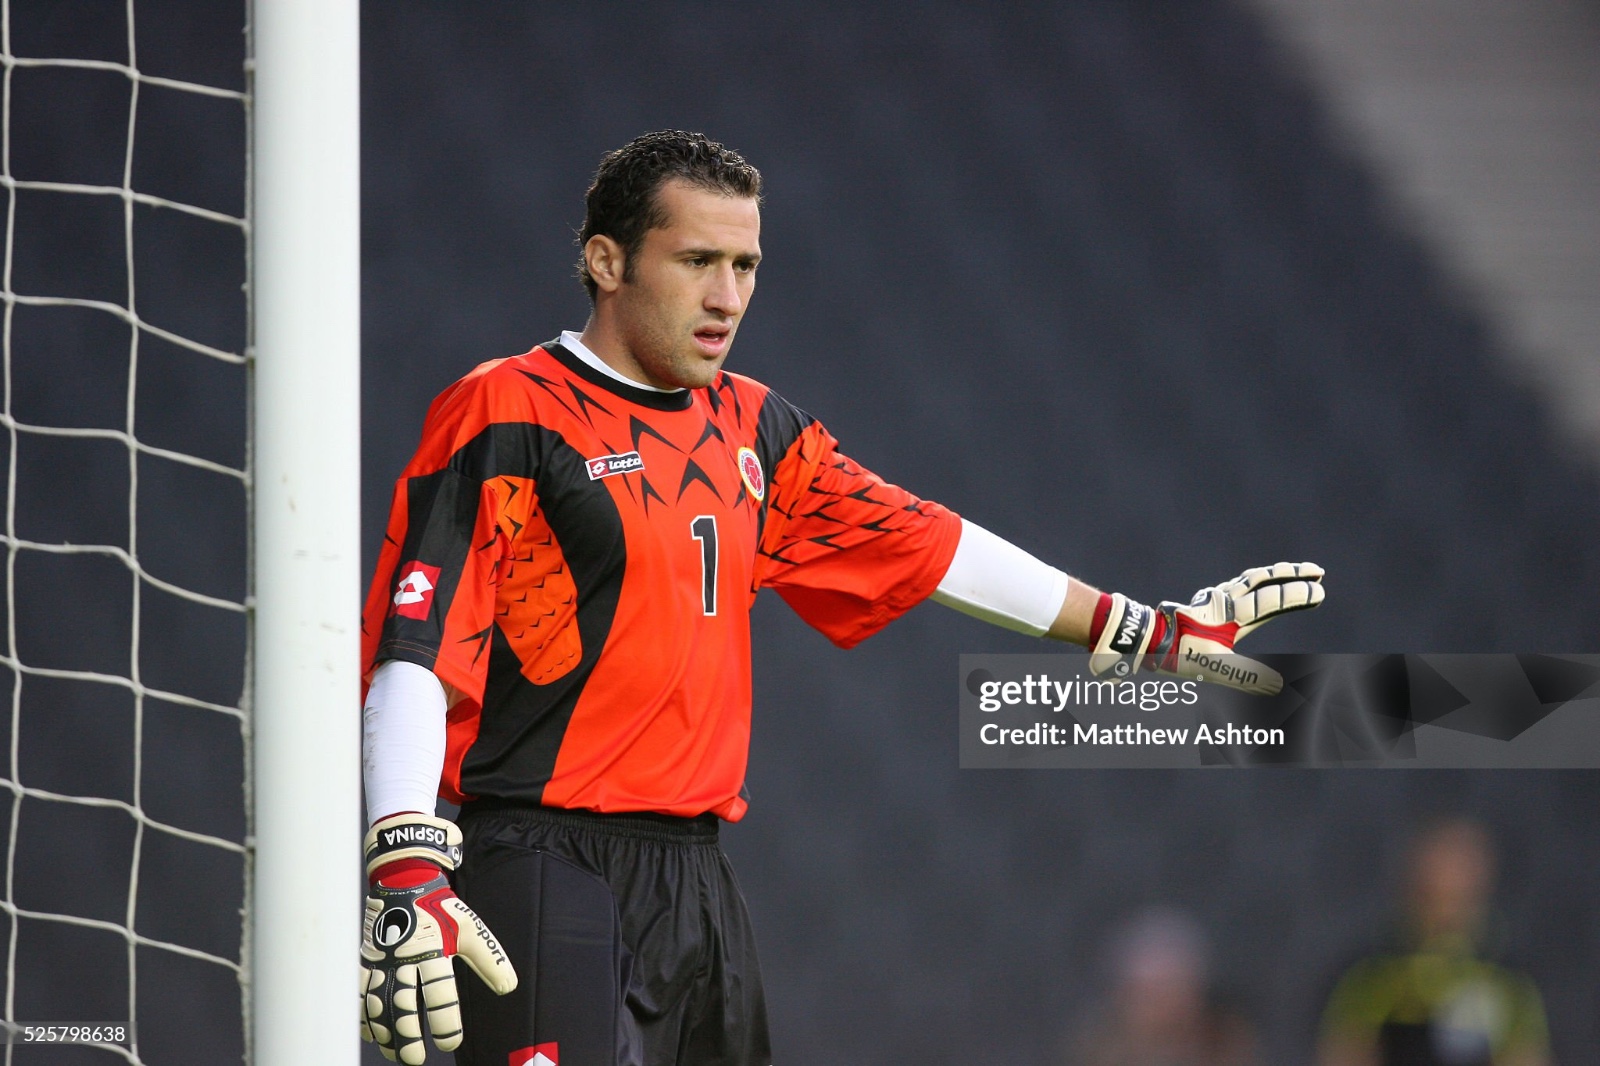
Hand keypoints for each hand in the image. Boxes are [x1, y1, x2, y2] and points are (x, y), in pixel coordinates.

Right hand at [359, 813, 517, 1063]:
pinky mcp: (367, 959)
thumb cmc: (442, 908)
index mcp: (434, 951)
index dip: (445, 1022)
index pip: (440, 994)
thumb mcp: (470, 930)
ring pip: (380, 1003)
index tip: (449, 1043)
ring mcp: (383, 960)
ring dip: (386, 1031)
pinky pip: (361, 991)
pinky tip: (371, 1033)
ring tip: (396, 1053)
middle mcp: (406, 958)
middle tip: (416, 1059)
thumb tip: (510, 987)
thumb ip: (490, 959)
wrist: (405, 880)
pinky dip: (364, 1014)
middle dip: (409, 1035)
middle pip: (404, 1004)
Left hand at [1089, 562, 1324, 694]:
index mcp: (1233, 614)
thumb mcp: (1215, 669)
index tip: (1320, 591)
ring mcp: (1214, 598)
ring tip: (1293, 571)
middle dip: (1292, 574)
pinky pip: (1235, 585)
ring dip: (1274, 574)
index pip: (1271, 599)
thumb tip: (1279, 685)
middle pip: (1264, 579)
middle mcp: (1226, 600)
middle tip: (1318, 571)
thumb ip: (1247, 675)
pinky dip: (1252, 581)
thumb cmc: (1178, 654)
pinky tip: (1253, 585)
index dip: (1297, 594)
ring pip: (1250, 579)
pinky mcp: (1205, 601)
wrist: (1146, 640)